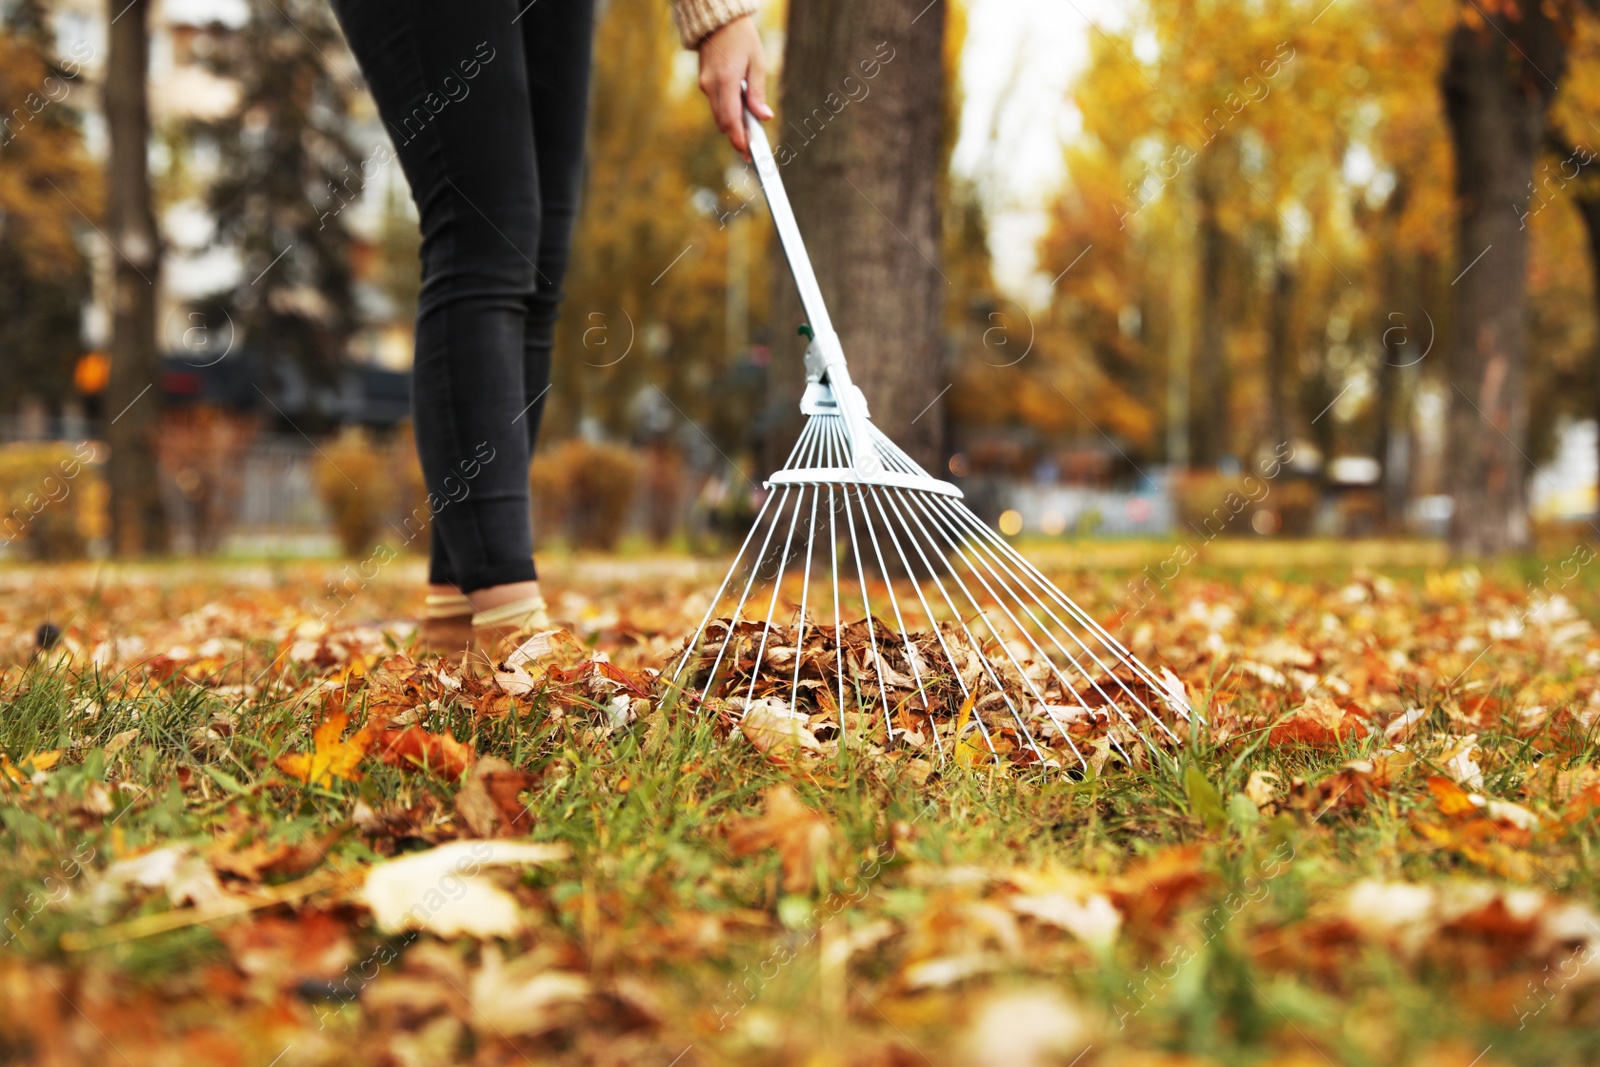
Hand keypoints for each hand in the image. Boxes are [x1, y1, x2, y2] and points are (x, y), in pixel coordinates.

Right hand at [696, 14, 770, 158]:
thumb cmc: (742, 38)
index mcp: (725, 81)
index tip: (747, 154)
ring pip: (718, 115)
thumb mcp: (756, 63)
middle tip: (751, 149)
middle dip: (736, 136)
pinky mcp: (704, 83)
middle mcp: (711, 86)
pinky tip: (740, 114)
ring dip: (732, 124)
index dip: (739, 139)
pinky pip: (716, 104)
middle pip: (723, 122)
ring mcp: (705, 85)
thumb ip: (757, 93)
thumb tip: (764, 117)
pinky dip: (727, 112)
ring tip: (749, 132)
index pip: (731, 119)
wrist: (718, 21)